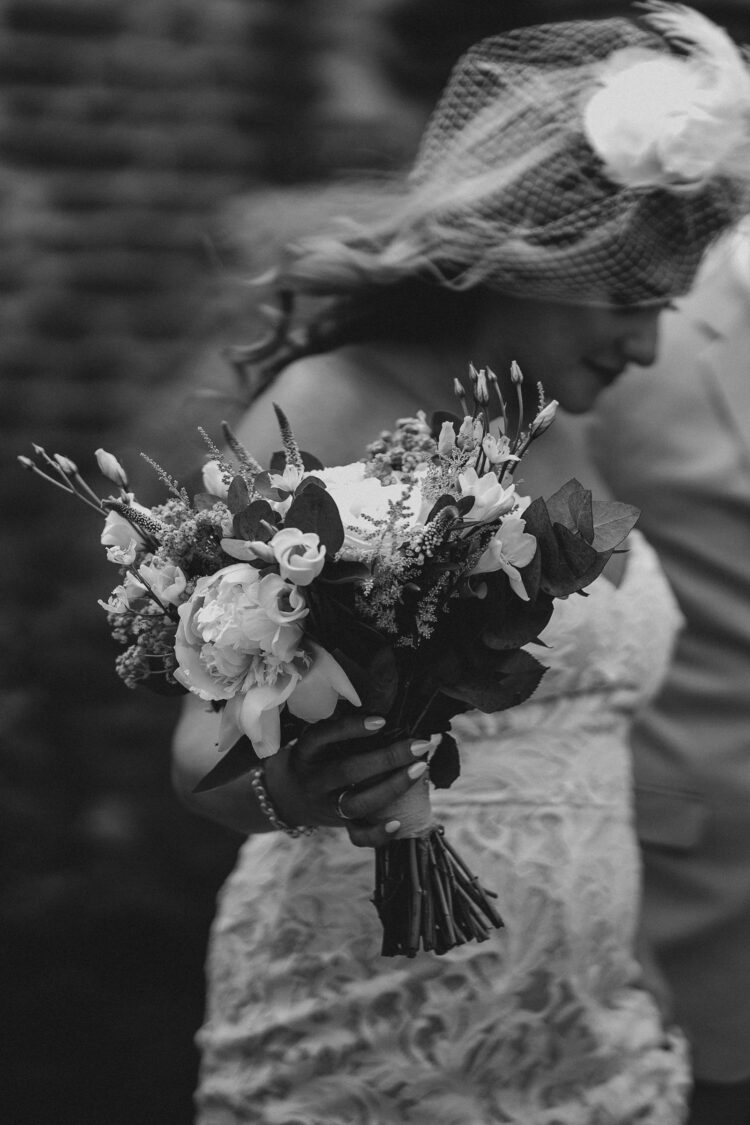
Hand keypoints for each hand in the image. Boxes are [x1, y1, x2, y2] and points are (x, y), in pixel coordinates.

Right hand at [263, 713, 433, 847]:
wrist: (284, 797)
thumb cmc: (312, 757)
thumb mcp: (315, 739)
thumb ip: (339, 728)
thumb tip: (383, 706)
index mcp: (306, 752)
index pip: (324, 737)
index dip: (351, 728)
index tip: (382, 720)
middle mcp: (314, 780)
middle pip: (348, 771)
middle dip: (387, 757)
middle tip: (420, 744)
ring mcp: (325, 806)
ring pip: (356, 803)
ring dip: (391, 787)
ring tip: (420, 769)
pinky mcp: (337, 826)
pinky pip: (356, 836)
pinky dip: (376, 834)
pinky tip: (397, 822)